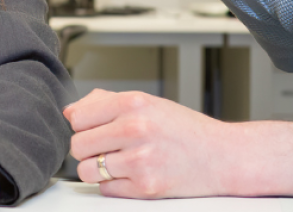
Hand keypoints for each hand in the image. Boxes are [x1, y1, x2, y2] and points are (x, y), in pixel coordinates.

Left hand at [64, 89, 232, 198]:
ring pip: (86, 170)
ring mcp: (140, 160)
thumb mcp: (148, 103)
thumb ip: (105, 103)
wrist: (222, 156)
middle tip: (107, 148)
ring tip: (118, 162)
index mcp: (133, 103)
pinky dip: (114, 185)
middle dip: (88, 149)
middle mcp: (135, 129)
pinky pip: (105, 189)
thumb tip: (70, 112)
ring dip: (97, 169)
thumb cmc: (184, 129)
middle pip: (77, 145)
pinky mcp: (145, 187)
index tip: (96, 129)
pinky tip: (133, 174)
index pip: (77, 118)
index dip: (83, 126)